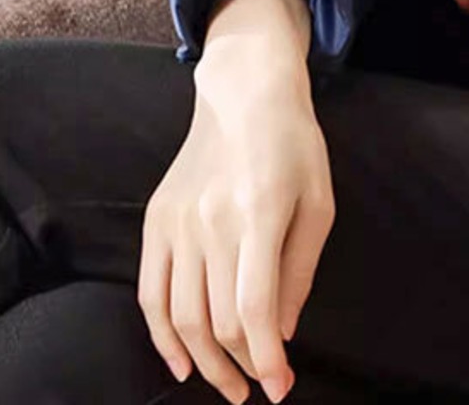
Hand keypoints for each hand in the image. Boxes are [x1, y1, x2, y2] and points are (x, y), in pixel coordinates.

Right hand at [138, 0, 331, 403]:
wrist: (245, 93)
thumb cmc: (294, 144)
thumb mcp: (319, 202)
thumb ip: (300, 270)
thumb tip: (283, 332)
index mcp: (260, 215)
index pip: (252, 308)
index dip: (266, 359)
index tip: (279, 390)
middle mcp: (212, 222)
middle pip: (216, 320)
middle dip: (240, 365)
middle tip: (258, 387)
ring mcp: (178, 222)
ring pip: (181, 316)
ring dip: (204, 362)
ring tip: (228, 384)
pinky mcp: (156, 220)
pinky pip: (150, 293)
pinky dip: (161, 336)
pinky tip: (181, 364)